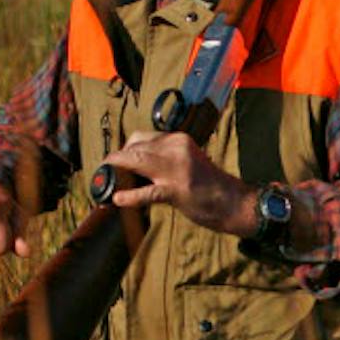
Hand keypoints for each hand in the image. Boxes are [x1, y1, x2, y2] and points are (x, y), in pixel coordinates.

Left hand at [95, 131, 256, 236]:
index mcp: (179, 140)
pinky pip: (147, 192)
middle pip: (135, 147)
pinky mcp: (177, 189)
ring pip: (136, 161)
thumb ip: (163, 159)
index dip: (124, 149)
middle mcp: (177, 148)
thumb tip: (132, 167)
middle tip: (107, 173)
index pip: (141, 137)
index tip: (114, 162)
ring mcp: (177, 168)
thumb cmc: (208, 187)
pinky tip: (118, 199)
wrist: (234, 203)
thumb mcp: (186, 162)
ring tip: (106, 183)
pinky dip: (130, 196)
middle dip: (116, 160)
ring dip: (117, 172)